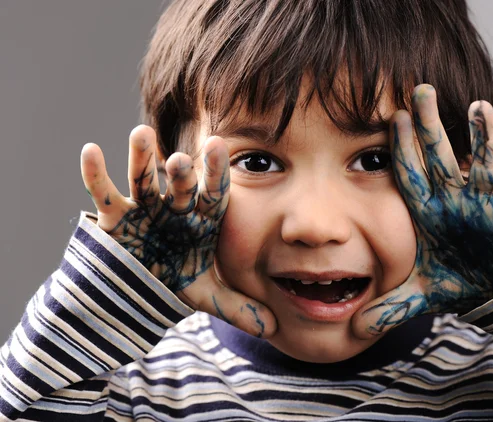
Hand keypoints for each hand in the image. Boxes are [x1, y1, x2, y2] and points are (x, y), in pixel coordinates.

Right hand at [80, 125, 275, 337]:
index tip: (221, 147)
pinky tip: (89, 151)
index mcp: (199, 219)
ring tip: (140, 133)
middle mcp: (173, 208)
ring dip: (140, 159)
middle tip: (182, 159)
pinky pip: (103, 194)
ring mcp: (143, 209)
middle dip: (180, 174)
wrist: (140, 288)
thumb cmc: (176, 279)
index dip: (216, 173)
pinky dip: (94, 175)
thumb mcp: (204, 294)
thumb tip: (272, 328)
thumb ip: (235, 306)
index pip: (212, 194)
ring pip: (142, 181)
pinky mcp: (113, 218)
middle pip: (179, 186)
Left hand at [353, 84, 492, 337]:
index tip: (392, 119)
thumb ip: (389, 306)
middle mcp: (455, 203)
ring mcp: (485, 209)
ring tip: (479, 107)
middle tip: (420, 90)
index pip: (411, 176)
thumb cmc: (457, 281)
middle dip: (432, 128)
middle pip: (441, 159)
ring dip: (483, 139)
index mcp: (429, 214)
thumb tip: (355, 330)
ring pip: (485, 167)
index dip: (401, 150)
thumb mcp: (420, 294)